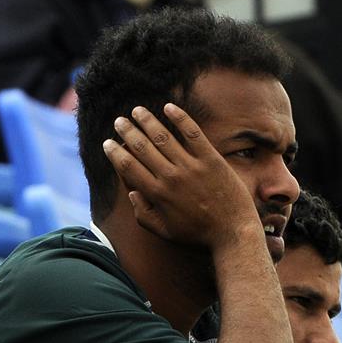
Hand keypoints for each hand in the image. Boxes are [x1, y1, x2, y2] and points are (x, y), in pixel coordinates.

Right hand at [102, 104, 259, 246]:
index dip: (115, 153)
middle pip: (142, 148)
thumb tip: (131, 193)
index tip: (108, 143)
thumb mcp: (166, 232)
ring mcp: (192, 167)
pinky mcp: (211, 159)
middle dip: (127, 132)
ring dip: (147, 120)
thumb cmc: (199, 235)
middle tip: (119, 121)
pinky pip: (192, 133)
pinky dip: (179, 118)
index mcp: (158, 195)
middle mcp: (171, 177)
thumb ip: (144, 215)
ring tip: (137, 110)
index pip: (129, 167)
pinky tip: (168, 107)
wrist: (233, 233)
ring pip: (163, 137)